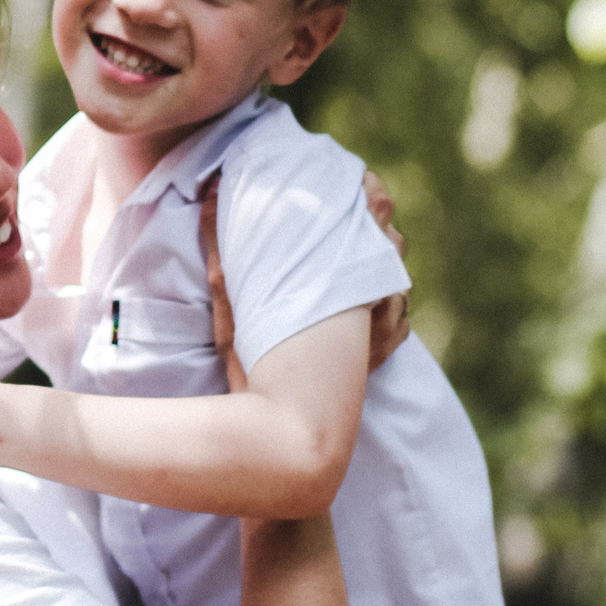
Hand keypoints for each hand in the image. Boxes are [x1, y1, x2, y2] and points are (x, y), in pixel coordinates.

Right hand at [200, 169, 410, 383]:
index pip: (376, 206)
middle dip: (372, 225)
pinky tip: (363, 306)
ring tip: (350, 257)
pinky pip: (398, 318)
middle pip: (392, 241)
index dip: (366, 188)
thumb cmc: (259, 360)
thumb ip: (220, 242)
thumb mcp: (231, 296)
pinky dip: (384, 306)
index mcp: (351, 266)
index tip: (352, 178)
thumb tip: (207, 192)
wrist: (290, 427)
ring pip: (397, 278)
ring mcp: (389, 323)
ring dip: (378, 264)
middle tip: (345, 215)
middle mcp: (381, 291)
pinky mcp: (387, 351)